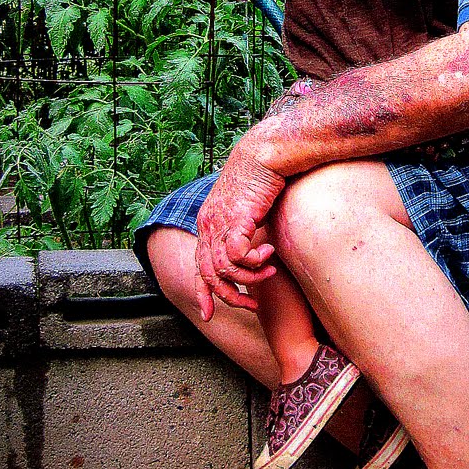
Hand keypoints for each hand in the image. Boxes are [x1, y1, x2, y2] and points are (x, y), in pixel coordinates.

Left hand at [193, 139, 285, 319]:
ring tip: (269, 271)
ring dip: (249, 278)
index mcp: (207, 223)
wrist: (265, 154)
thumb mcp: (247, 209)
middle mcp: (207, 225)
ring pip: (223, 269)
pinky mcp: (235, 220)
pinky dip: (253, 262)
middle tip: (251, 305)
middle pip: (208, 274)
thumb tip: (252, 246)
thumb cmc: (261, 178)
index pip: (198, 265)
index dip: (202, 292)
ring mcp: (218, 223)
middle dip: (229, 296)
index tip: (208, 314)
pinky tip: (269, 255)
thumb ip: (244, 228)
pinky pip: (237, 256)